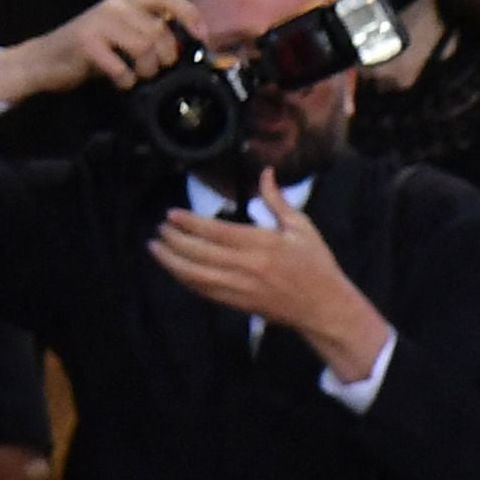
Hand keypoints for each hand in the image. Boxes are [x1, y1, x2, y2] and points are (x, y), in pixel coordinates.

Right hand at [0, 0, 193, 105]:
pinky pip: (122, 67)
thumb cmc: (91, 51)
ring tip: (137, 75)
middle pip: (161, 32)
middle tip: (153, 69)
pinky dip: (126, 80)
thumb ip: (150, 32)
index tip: (201, 36)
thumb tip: (188, 46)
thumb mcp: (123, 34)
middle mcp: (114, 6)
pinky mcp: (86, 43)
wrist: (45, 60)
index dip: (190, 15)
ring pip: (146, 47)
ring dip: (147, 69)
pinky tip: (120, 80)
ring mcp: (99, 22)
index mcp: (127, 0)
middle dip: (165, 58)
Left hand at [149, 171, 394, 382]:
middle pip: (198, 252)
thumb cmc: (316, 264)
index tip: (171, 214)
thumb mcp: (302, 228)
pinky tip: (174, 268)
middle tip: (159, 228)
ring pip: (194, 273)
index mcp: (263, 244)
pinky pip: (202, 290)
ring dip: (170, 261)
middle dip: (173, 239)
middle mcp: (246, 266)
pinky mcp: (236, 303)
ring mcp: (239, 287)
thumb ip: (277, 201)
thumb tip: (266, 173)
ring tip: (155, 247)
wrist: (324, 306)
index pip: (215, 231)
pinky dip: (184, 278)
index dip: (189, 223)